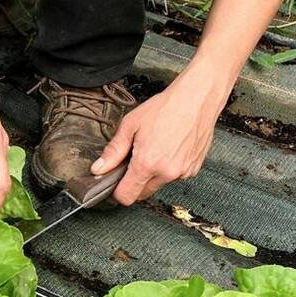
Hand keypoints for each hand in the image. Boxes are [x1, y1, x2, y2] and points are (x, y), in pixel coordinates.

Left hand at [91, 68, 230, 204]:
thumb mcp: (130, 125)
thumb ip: (113, 151)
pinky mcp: (193, 169)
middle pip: (142, 194)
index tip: (115, 180)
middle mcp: (166, 173)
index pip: (126, 197)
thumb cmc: (165, 108)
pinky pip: (174, 177)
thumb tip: (98, 169)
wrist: (197, 99)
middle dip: (133, 182)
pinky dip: (168, 169)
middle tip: (133, 159)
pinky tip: (169, 149)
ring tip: (154, 149)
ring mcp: (182, 173)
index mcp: (147, 164)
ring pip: (158, 185)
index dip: (117, 191)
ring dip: (152, 175)